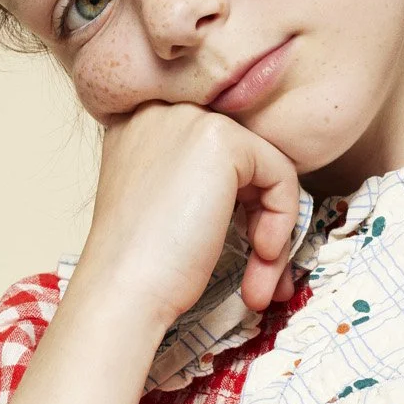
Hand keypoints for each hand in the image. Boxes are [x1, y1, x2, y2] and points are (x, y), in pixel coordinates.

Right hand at [78, 101, 301, 329]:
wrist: (122, 291)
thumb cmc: (142, 268)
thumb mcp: (166, 207)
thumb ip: (199, 184)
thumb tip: (259, 191)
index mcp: (143, 128)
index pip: (216, 155)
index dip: (239, 206)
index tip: (242, 252)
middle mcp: (162, 111)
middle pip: (242, 159)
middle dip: (260, 219)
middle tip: (262, 272)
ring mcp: (189, 119)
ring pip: (265, 167)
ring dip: (274, 228)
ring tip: (263, 278)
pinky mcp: (220, 138)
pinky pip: (279, 173)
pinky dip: (281, 218)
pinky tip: (261, 254)